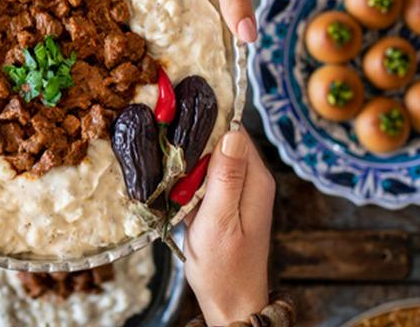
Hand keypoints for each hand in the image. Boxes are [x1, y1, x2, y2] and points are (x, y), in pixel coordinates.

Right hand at [183, 129, 275, 324]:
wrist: (229, 302)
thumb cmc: (224, 268)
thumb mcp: (220, 221)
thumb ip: (226, 178)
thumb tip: (232, 134)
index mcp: (255, 181)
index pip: (235, 132)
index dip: (209, 122)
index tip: (179, 117)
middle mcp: (251, 181)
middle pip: (222, 142)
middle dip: (195, 140)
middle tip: (164, 141)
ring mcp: (238, 192)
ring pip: (211, 160)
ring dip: (188, 160)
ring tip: (163, 160)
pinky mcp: (224, 203)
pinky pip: (205, 179)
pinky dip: (188, 179)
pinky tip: (171, 185)